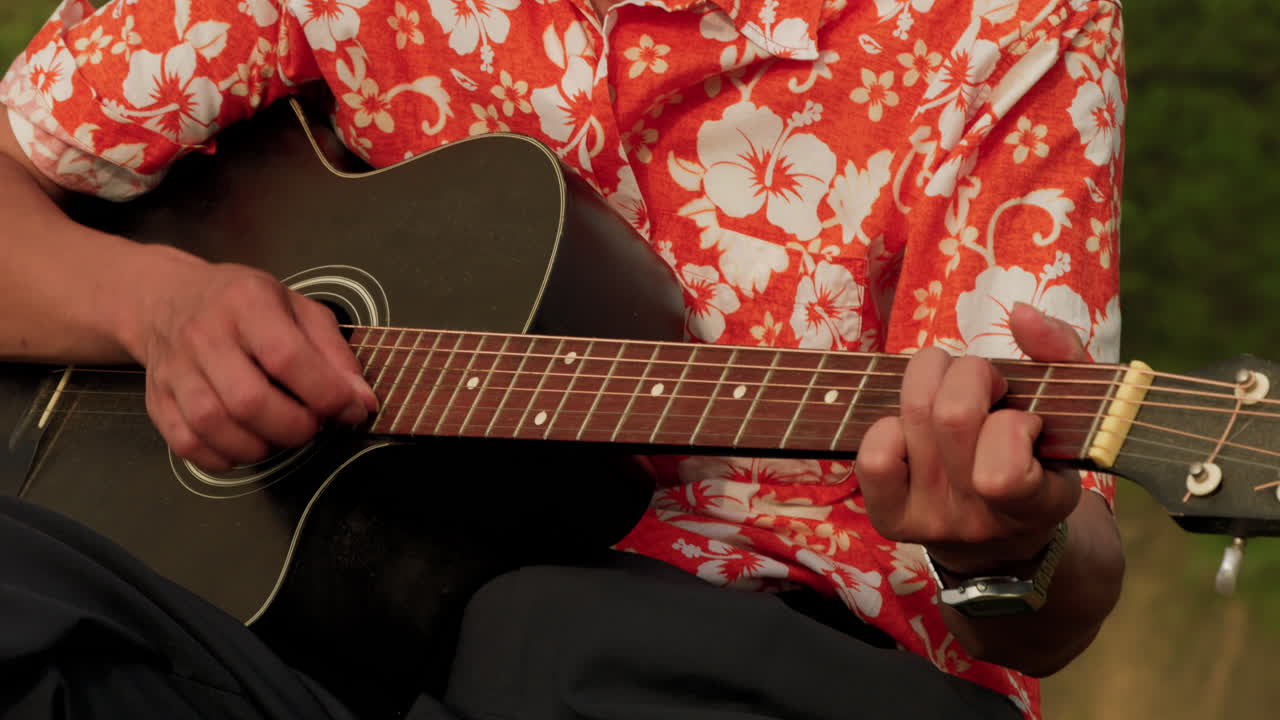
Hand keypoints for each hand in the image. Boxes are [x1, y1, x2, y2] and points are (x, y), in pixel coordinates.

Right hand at [126, 250, 377, 471]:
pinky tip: (246, 444)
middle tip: (312, 426)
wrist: (168, 298)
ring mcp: (175, 369)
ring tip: (280, 434)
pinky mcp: (157, 399)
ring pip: (214, 426)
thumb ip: (334, 353)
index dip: (326, 394)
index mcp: (247, 303)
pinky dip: (224, 457)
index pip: (287, 357)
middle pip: (249, 401)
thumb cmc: (243, 305)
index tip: (351, 411)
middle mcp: (205, 335)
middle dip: (294, 427)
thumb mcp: (299, 309)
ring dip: (260, 446)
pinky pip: (188, 444)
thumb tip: (361, 402)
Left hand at [855, 302, 1087, 575]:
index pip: (1002, 474)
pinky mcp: (891, 519)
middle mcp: (979, 521)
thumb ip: (1061, 352)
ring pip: (912, 418)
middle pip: (950, 417)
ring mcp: (930, 522)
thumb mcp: (1073, 407)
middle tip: (986, 383)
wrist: (1004, 536)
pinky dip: (888, 424)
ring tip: (950, 388)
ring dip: (930, 379)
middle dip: (971, 374)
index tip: (1026, 419)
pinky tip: (912, 426)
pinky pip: (873, 456)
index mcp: (1037, 505)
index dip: (1013, 424)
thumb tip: (1020, 314)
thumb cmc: (1041, 453)